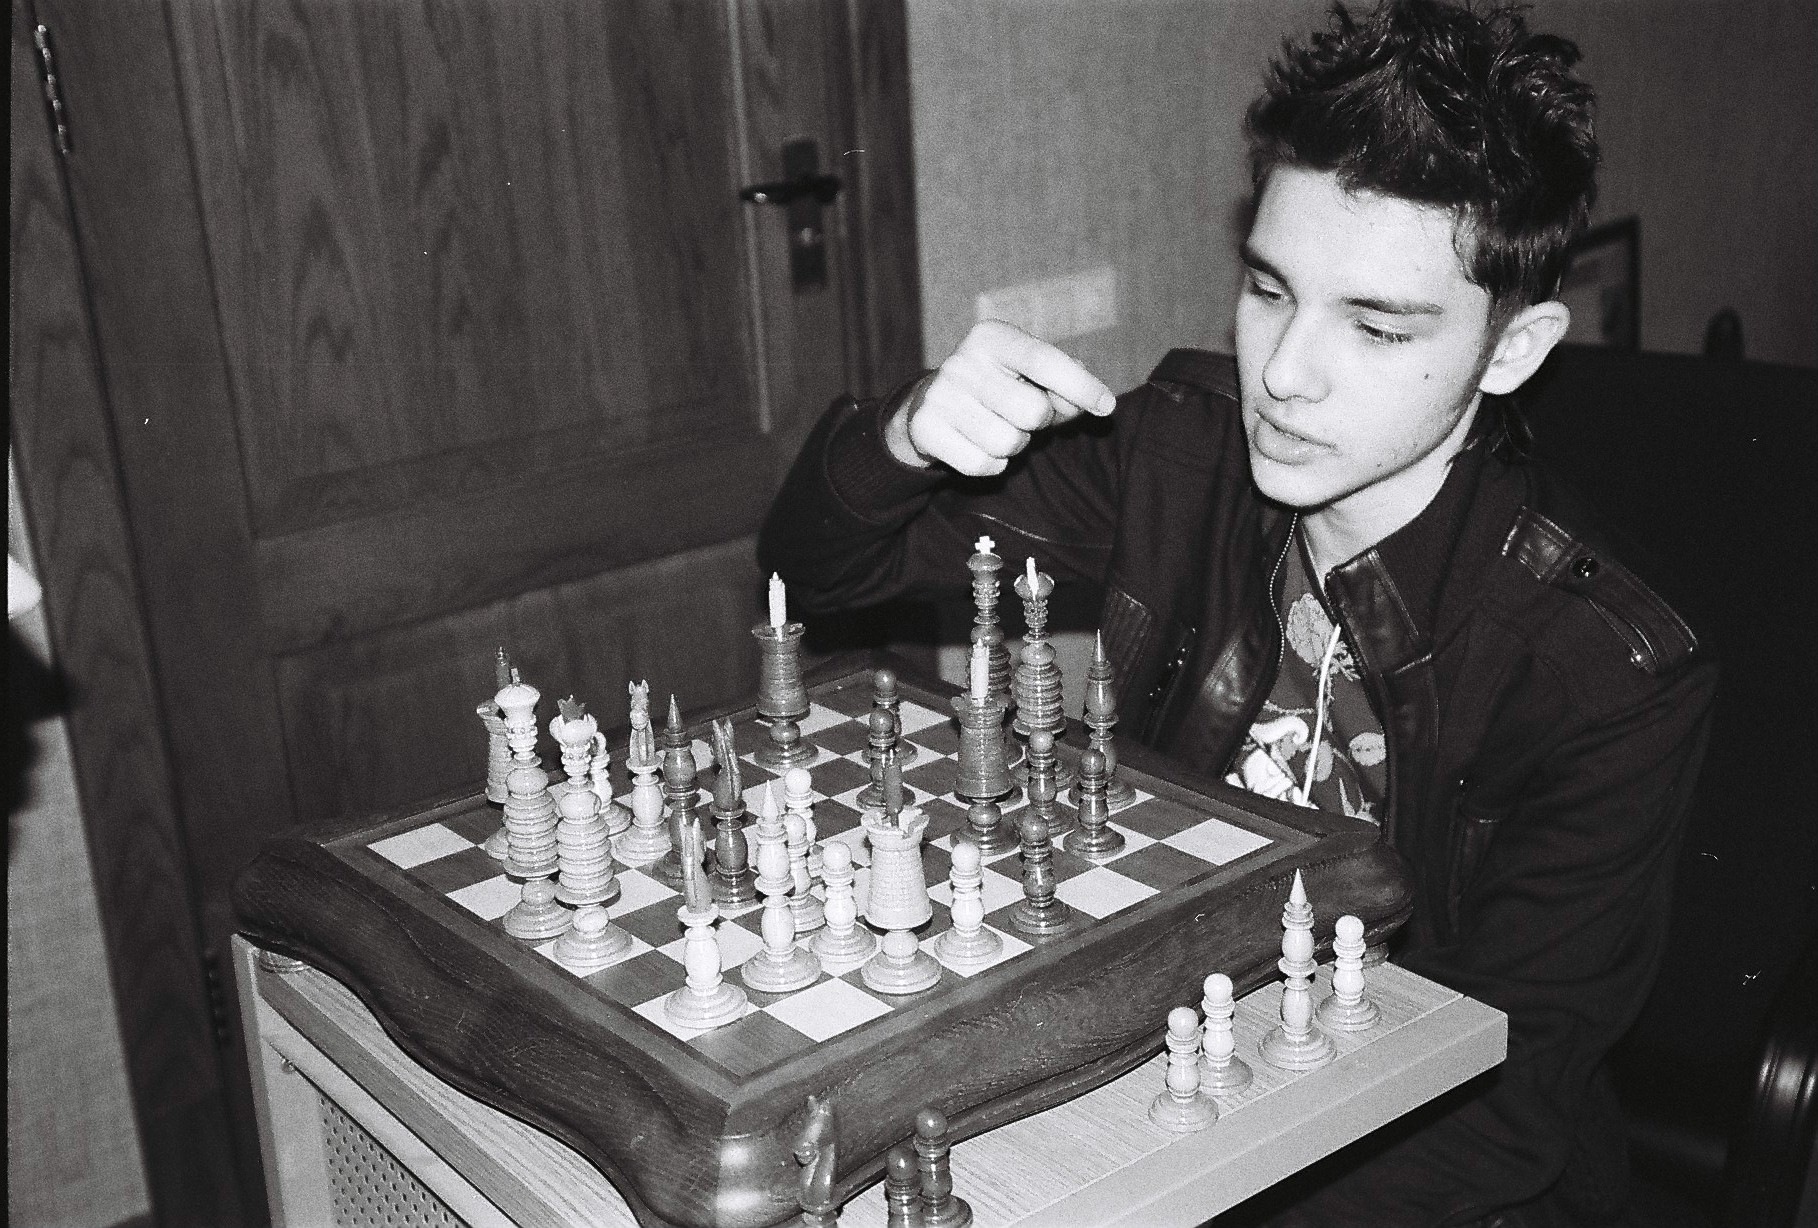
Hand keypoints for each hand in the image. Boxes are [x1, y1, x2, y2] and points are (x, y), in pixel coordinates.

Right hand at [884, 320, 1116, 475]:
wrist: (929, 406)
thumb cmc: (996, 388)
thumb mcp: (1029, 375)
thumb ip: (1066, 384)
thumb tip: (1095, 401)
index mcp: (991, 337)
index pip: (1045, 360)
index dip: (1081, 385)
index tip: (1106, 406)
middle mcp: (962, 361)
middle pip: (1033, 411)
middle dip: (1037, 423)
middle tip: (1020, 416)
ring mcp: (940, 395)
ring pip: (1008, 443)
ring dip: (1014, 446)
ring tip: (997, 428)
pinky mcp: (924, 429)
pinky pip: (982, 465)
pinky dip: (990, 465)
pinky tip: (977, 445)